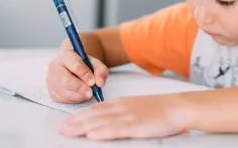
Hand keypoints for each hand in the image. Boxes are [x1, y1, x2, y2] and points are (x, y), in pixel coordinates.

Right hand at [46, 47, 108, 103]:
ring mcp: (51, 79)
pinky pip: (62, 99)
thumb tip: (100, 83)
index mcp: (66, 55)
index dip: (85, 75)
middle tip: (91, 92)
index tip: (93, 82)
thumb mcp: (95, 63)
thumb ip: (101, 71)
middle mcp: (55, 66)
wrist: (73, 65)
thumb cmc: (83, 64)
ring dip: (78, 96)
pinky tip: (80, 95)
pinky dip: (74, 99)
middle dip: (80, 88)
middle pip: (65, 80)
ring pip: (63, 92)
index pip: (75, 65)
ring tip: (88, 93)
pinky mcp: (51, 91)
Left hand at [57, 94, 188, 139]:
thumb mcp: (139, 107)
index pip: (96, 108)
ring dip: (82, 127)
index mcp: (122, 103)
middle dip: (74, 122)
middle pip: (93, 115)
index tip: (66, 120)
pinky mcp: (136, 126)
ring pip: (100, 122)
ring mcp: (128, 116)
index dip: (79, 115)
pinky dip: (102, 132)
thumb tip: (110, 121)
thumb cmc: (161, 109)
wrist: (178, 107)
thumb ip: (125, 112)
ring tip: (67, 132)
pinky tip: (92, 135)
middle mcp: (122, 108)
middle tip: (59, 128)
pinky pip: (116, 129)